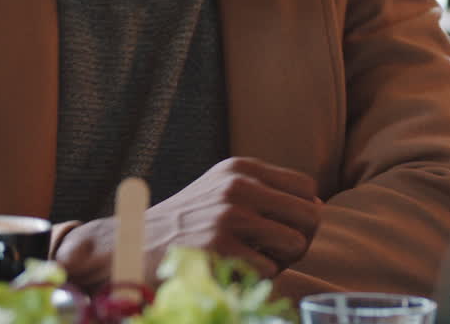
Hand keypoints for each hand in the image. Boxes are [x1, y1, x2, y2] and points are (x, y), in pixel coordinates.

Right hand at [56, 157, 321, 290]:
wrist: (132, 243)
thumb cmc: (184, 224)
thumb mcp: (221, 191)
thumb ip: (264, 193)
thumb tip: (317, 208)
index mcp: (242, 169)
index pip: (308, 189)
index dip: (301, 215)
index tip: (279, 230)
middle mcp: (240, 186)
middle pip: (310, 217)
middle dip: (298, 241)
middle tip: (271, 252)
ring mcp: (230, 216)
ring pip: (296, 244)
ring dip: (279, 262)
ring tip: (249, 261)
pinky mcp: (221, 248)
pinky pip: (270, 270)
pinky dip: (255, 279)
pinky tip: (230, 272)